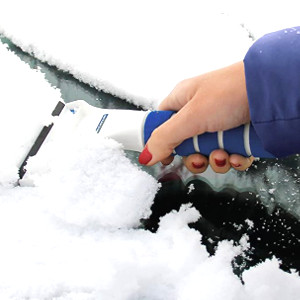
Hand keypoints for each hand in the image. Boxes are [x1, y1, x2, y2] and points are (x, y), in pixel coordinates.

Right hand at [139, 62, 253, 172]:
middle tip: (201, 157)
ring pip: (207, 153)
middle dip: (194, 157)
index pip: (163, 125)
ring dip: (215, 160)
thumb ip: (165, 137)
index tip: (166, 157)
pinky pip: (229, 155)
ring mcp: (219, 125)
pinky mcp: (237, 134)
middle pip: (185, 146)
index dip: (163, 143)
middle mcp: (200, 113)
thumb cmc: (229, 92)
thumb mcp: (191, 116)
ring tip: (224, 154)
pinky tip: (238, 155)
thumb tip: (146, 155)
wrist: (271, 91)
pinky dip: (233, 159)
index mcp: (183, 102)